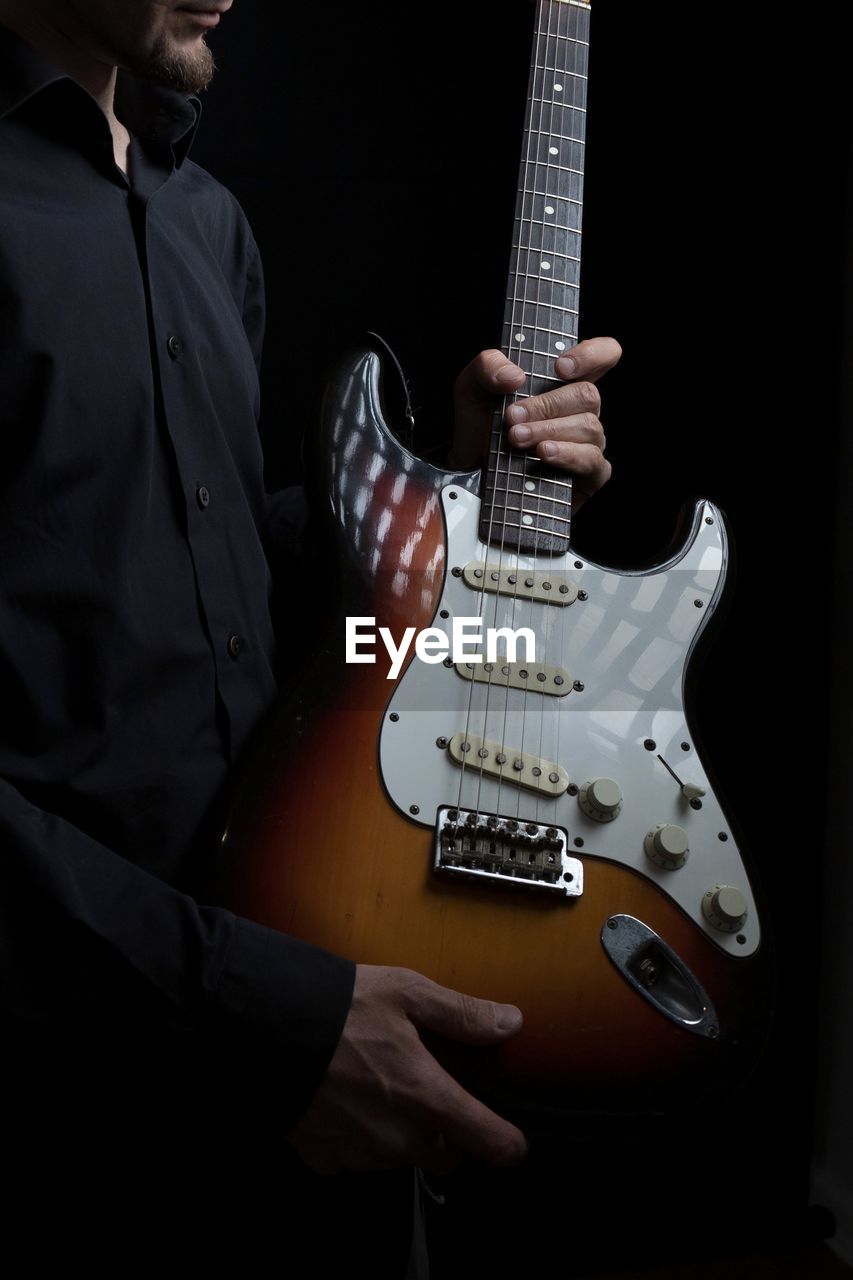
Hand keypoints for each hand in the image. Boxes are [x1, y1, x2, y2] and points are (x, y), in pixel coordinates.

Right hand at [288, 964, 526, 1175]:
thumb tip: (511, 1022)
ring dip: (399, 1135)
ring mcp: (359, 1154)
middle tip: (429, 1095)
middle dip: (445, 1134)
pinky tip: (344, 1102)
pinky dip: (357, 1138)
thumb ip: (462, 1013)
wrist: (268, 1028)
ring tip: (379, 1089)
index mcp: (426, 1096)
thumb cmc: (341, 1005)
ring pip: (398, 1158)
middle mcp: (398, 1137)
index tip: (512, 1144)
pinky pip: (354, 1160)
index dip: (506, 1145)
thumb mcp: (407, 992)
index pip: (485, 1140)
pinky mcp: (323, 1159)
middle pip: (443, 1155)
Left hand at [450, 335, 621, 511]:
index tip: (561, 367)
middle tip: (512, 417)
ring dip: (549, 431)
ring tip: (517, 439)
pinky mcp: (589, 474)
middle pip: (588, 394)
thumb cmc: (482, 426)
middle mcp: (581, 410)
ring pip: (589, 426)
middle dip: (548, 405)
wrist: (473, 472)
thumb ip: (488, 366)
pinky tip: (543, 454)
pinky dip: (567, 455)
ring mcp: (589, 442)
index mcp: (565, 382)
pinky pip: (592, 461)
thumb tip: (515, 376)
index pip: (602, 355)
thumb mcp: (473, 385)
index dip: (592, 354)